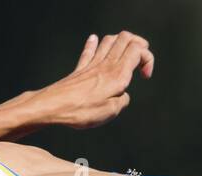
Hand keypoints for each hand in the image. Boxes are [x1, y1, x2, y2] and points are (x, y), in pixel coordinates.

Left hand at [31, 31, 154, 128]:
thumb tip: (123, 95)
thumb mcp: (110, 112)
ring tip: (125, 53)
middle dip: (138, 44)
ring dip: (120, 41)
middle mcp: (106, 64)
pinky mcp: (80, 69)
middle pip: (126, 38)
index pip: (139, 49)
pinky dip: (94, 43)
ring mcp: (92, 64)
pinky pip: (89, 50)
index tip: (145, 76)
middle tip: (140, 60)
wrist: (54, 106)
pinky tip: (94, 39)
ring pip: (109, 40)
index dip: (148, 58)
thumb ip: (122, 101)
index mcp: (117, 74)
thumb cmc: (82, 110)